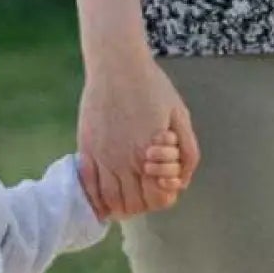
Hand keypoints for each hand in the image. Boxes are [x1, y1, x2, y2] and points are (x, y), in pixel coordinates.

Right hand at [79, 53, 200, 220]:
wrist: (116, 66)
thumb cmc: (152, 87)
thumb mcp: (181, 116)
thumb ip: (188, 151)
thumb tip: (184, 180)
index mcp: (150, 155)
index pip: (158, 198)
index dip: (165, 198)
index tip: (165, 188)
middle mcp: (124, 161)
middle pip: (134, 204)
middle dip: (144, 204)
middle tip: (147, 192)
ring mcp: (102, 157)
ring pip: (111, 201)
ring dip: (121, 206)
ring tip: (128, 197)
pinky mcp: (86, 149)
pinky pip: (88, 186)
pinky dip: (97, 199)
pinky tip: (104, 198)